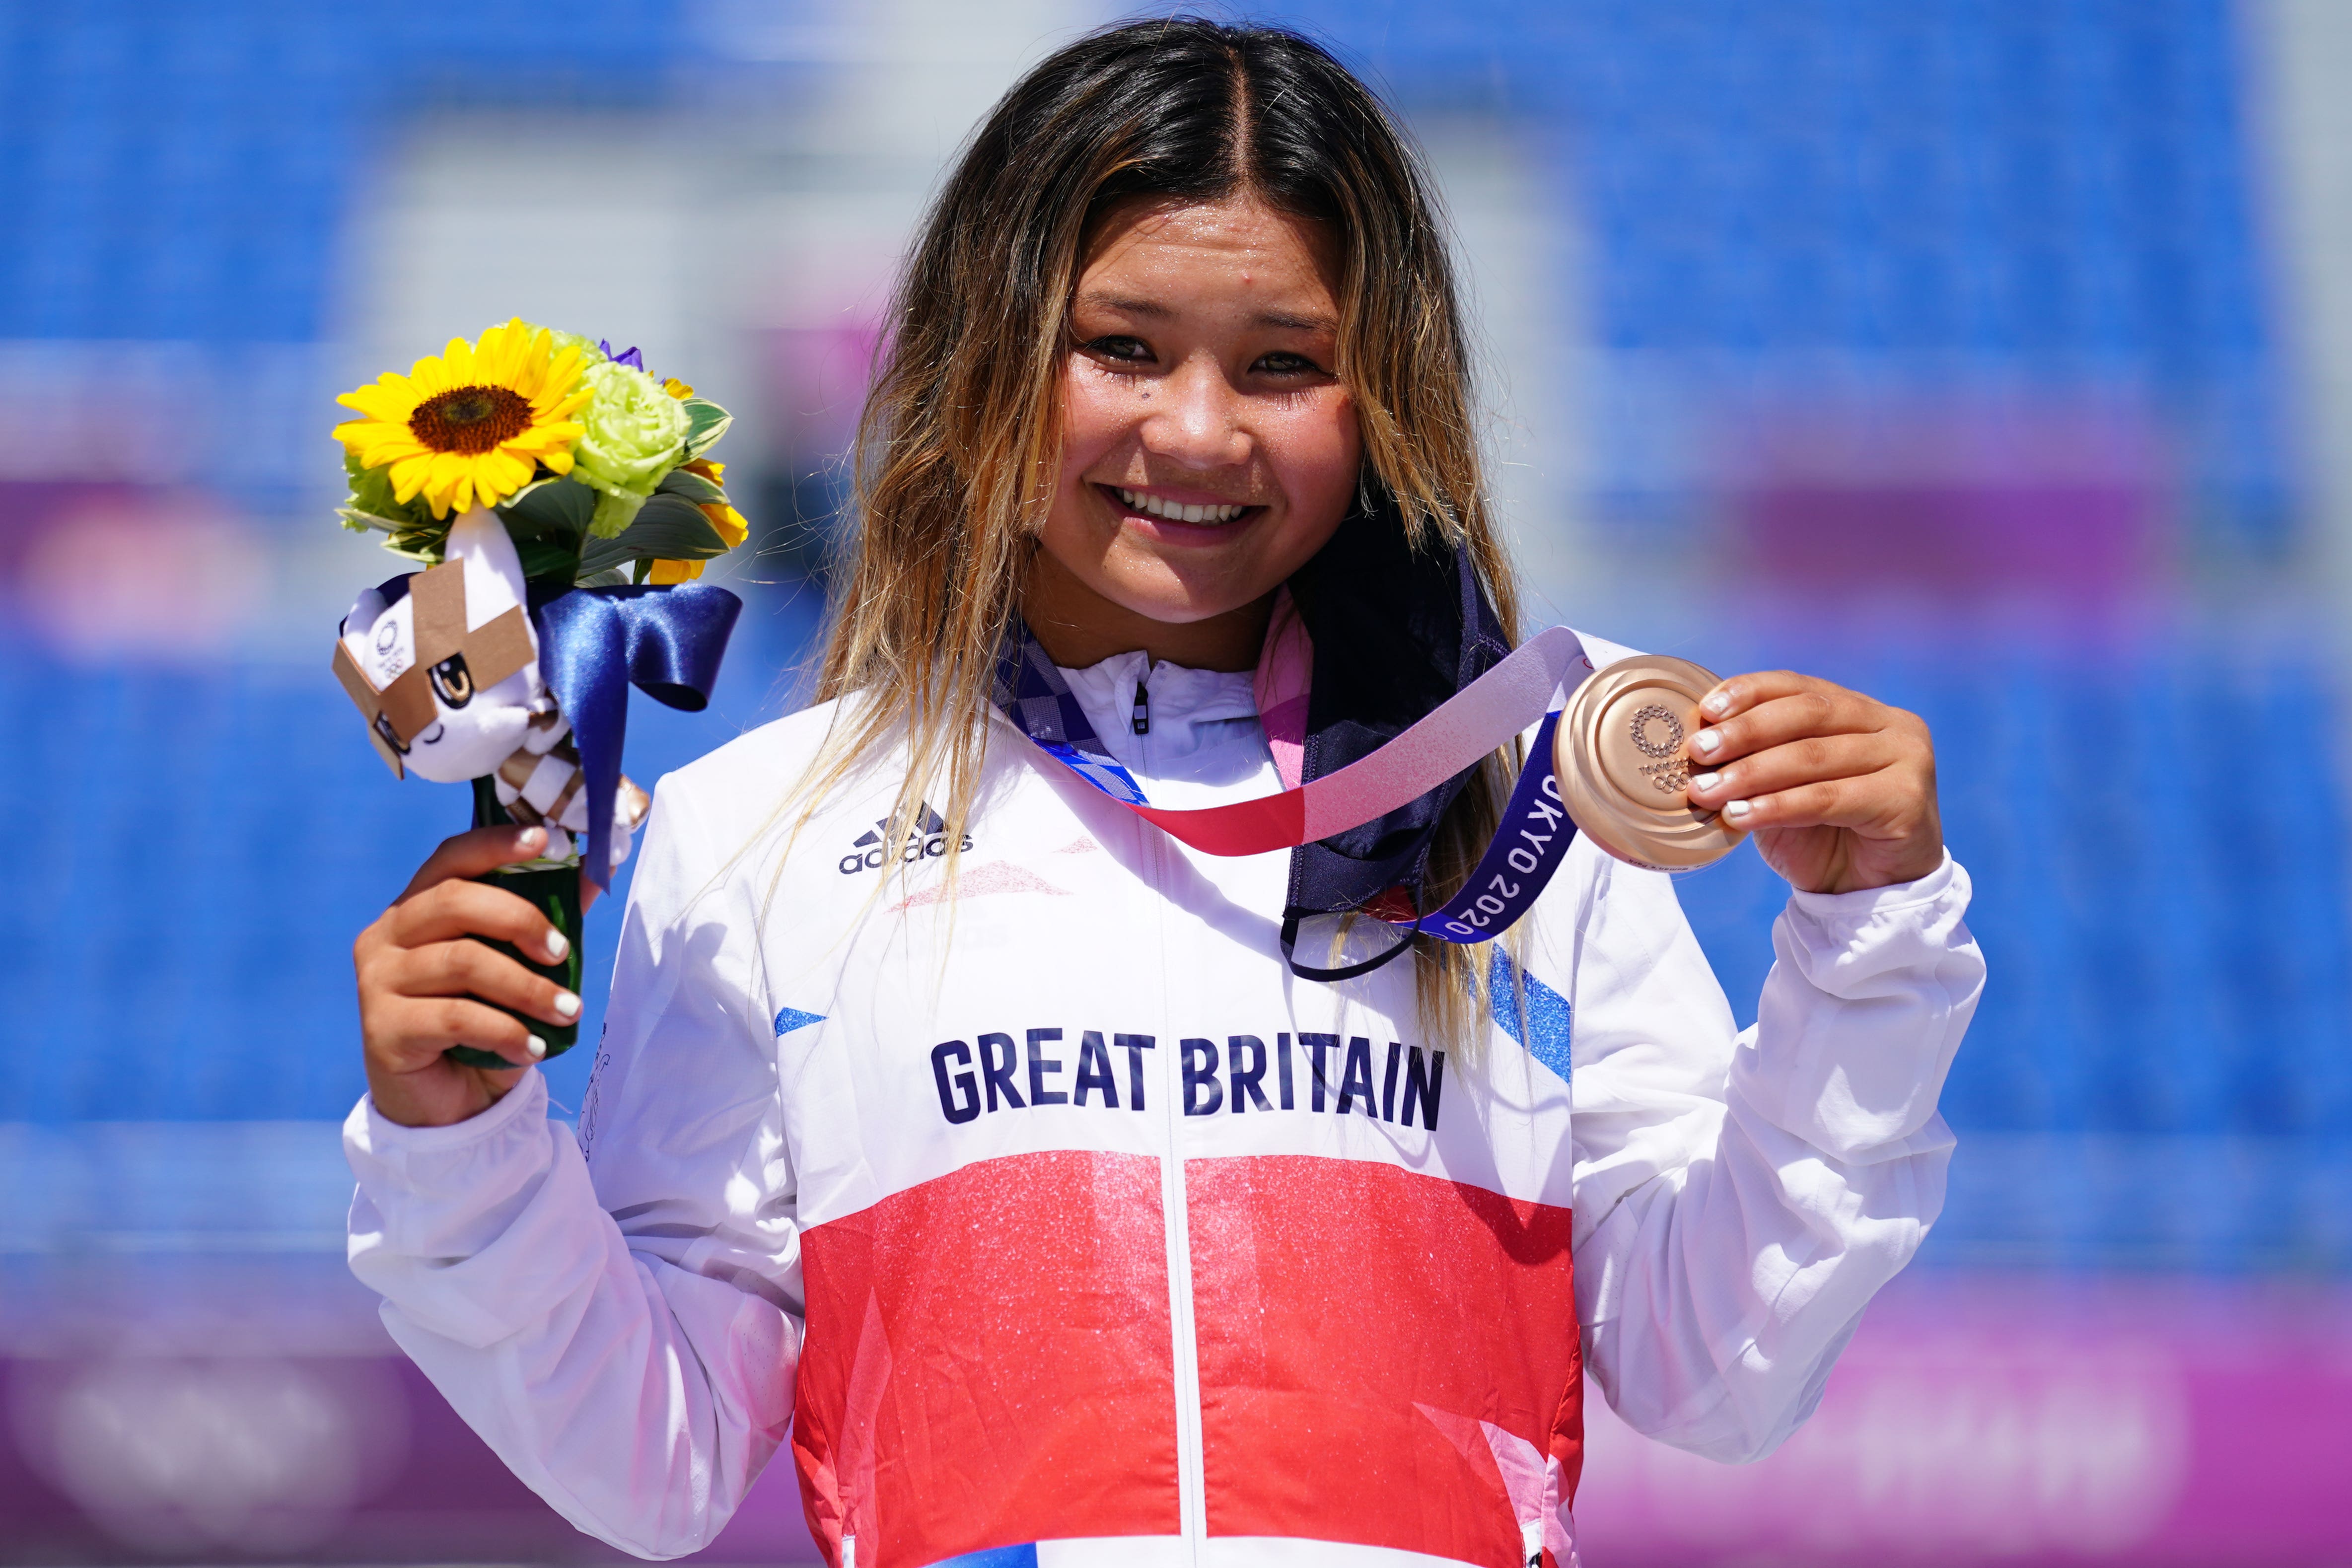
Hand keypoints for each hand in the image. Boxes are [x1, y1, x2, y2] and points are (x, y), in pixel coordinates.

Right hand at [355, 824, 584, 1128]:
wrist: (446, 1105)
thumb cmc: (482, 1027)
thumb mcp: (516, 971)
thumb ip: (544, 924)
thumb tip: (594, 875)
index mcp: (415, 908)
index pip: (452, 858)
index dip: (497, 844)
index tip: (547, 841)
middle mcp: (386, 935)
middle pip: (455, 901)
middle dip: (521, 920)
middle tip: (563, 953)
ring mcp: (377, 980)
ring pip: (463, 961)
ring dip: (528, 987)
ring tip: (568, 1012)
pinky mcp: (382, 1028)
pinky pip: (456, 1017)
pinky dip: (505, 1030)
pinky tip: (532, 1048)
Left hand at [1680, 671, 1941, 894]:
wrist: (1867, 894)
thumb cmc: (1822, 837)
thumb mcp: (1781, 790)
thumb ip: (1756, 760)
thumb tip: (1698, 742)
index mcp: (1861, 710)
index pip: (1800, 687)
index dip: (1750, 692)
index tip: (1705, 709)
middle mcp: (1891, 725)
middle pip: (1807, 714)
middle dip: (1745, 731)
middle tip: (1698, 750)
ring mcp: (1907, 758)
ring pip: (1814, 756)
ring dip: (1752, 773)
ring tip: (1707, 791)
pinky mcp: (1907, 799)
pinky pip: (1828, 798)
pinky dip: (1777, 806)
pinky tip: (1739, 816)